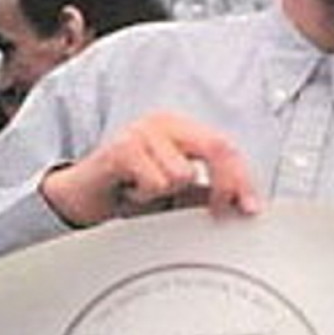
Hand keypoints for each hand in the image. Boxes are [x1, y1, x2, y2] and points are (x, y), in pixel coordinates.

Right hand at [40, 110, 259, 226]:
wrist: (82, 200)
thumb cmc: (130, 193)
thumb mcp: (178, 195)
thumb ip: (209, 194)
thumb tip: (245, 205)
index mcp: (181, 129)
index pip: (225, 147)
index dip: (243, 179)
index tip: (252, 209)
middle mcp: (164, 122)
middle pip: (215, 148)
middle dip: (224, 185)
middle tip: (217, 212)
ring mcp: (141, 131)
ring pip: (183, 174)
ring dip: (166, 196)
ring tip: (145, 194)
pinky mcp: (121, 148)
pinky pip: (155, 181)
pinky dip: (145, 196)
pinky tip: (130, 192)